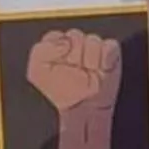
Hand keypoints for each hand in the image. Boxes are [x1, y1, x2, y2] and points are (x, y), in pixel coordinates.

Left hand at [27, 29, 122, 148]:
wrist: (82, 112)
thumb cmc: (60, 94)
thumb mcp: (38, 73)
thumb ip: (43, 50)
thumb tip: (64, 43)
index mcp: (55, 47)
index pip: (56, 36)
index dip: (57, 48)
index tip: (60, 61)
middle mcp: (74, 45)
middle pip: (75, 36)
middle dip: (74, 55)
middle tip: (74, 70)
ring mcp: (93, 49)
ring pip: (92, 40)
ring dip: (90, 59)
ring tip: (87, 73)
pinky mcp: (110, 55)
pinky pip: (110, 46)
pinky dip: (106, 57)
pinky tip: (100, 69)